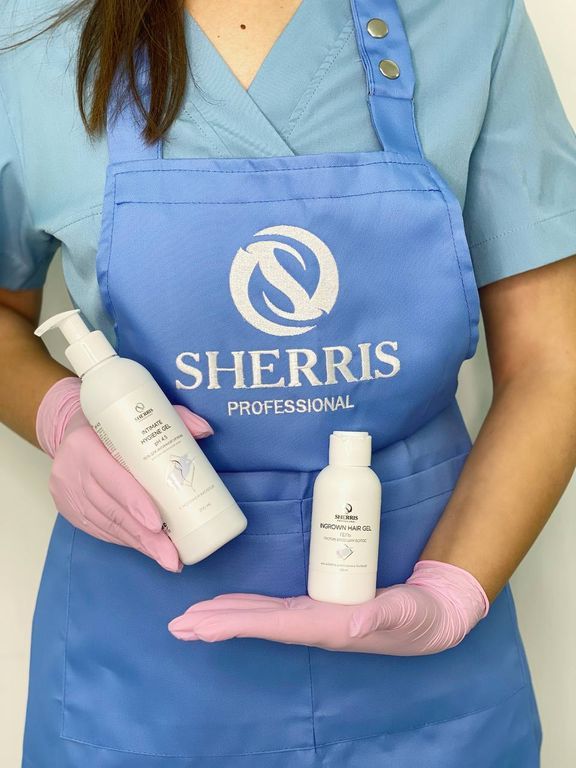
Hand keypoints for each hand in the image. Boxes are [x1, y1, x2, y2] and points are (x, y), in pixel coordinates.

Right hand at [36, 376, 213, 571]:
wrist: (70, 428)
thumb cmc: (111, 422)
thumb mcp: (137, 412)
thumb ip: (172, 418)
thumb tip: (205, 431)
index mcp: (85, 443)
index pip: (111, 478)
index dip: (134, 503)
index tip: (157, 524)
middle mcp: (71, 470)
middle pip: (111, 509)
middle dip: (144, 536)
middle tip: (171, 555)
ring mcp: (66, 493)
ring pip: (105, 524)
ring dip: (138, 543)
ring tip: (166, 557)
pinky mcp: (67, 508)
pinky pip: (97, 529)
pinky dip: (123, 539)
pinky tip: (145, 548)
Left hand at [168, 560, 489, 653]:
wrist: (431, 619)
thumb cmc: (418, 616)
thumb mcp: (404, 612)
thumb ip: (381, 616)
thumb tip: (353, 625)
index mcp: (328, 626)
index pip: (272, 626)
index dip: (236, 623)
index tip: (201, 625)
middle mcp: (314, 625)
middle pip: (257, 624)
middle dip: (217, 624)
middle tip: (177, 625)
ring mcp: (314, 617)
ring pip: (261, 617)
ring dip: (225, 616)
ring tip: (192, 617)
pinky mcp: (319, 607)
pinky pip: (274, 608)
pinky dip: (248, 607)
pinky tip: (231, 606)